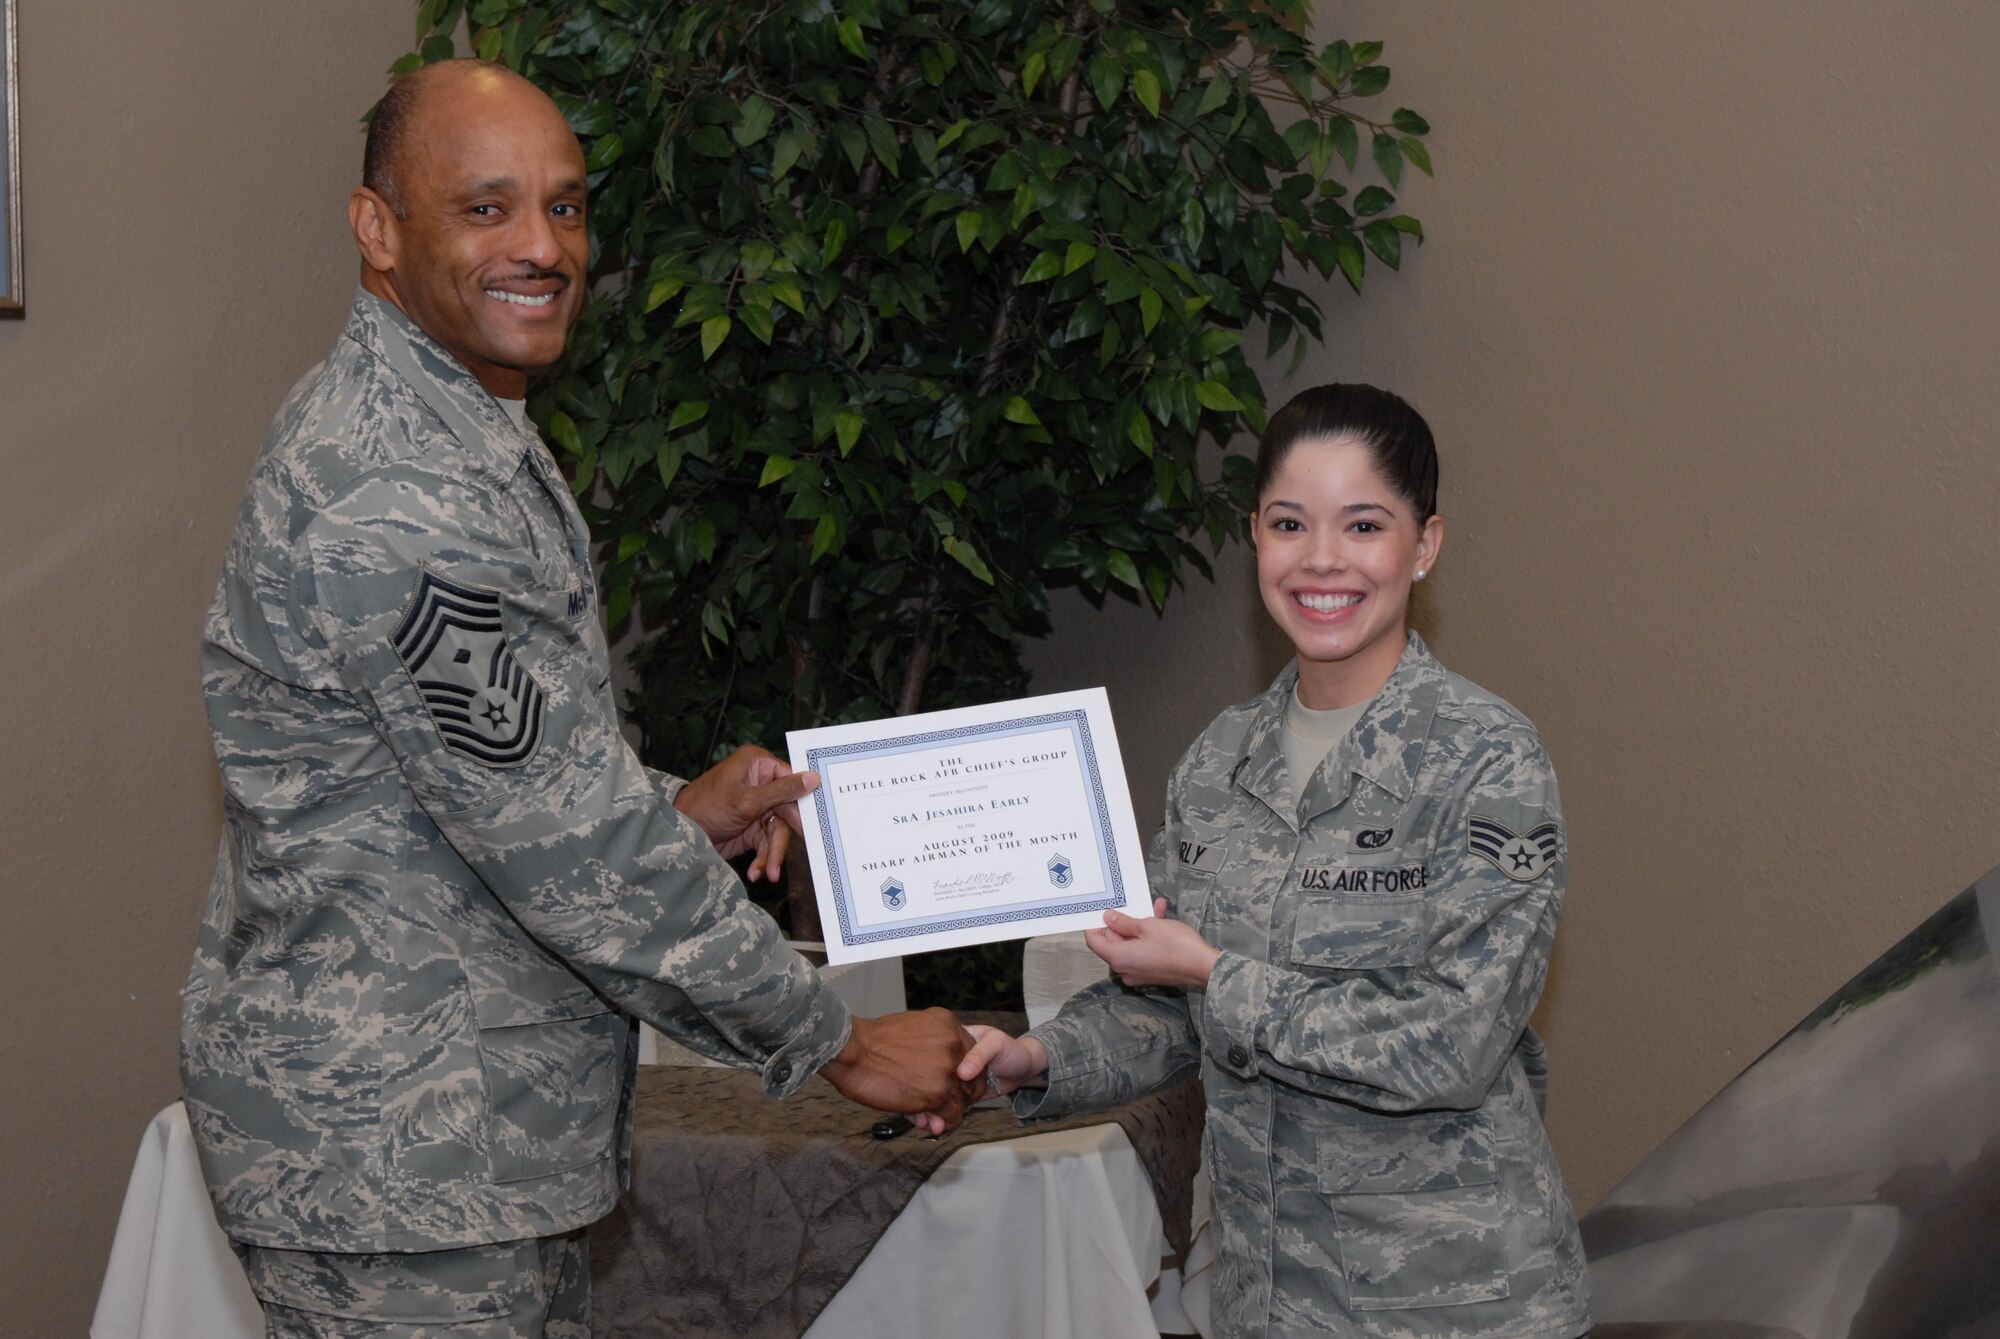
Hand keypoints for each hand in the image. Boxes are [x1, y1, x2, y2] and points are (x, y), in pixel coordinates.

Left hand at [674, 745, 817, 882]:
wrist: (678, 836)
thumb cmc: (706, 807)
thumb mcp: (747, 800)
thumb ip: (783, 791)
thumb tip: (814, 778)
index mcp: (758, 764)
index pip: (791, 780)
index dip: (802, 804)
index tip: (813, 825)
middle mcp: (760, 783)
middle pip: (787, 811)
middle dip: (781, 840)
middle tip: (783, 860)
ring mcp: (756, 807)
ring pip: (778, 832)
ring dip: (772, 854)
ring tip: (768, 874)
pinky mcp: (751, 828)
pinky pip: (766, 844)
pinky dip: (763, 859)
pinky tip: (756, 872)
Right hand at [820, 1009, 984, 1130]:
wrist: (850, 1049)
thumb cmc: (871, 1041)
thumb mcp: (913, 1032)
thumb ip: (932, 1052)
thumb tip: (939, 1078)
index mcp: (948, 1024)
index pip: (973, 1056)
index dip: (962, 1076)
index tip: (951, 1086)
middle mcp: (954, 1044)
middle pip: (973, 1079)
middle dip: (959, 1096)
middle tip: (942, 1106)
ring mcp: (947, 1068)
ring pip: (963, 1100)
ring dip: (947, 1112)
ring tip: (929, 1116)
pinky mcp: (936, 1092)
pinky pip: (951, 1115)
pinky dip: (941, 1123)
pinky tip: (926, 1121)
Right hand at [910, 1024, 1049, 1134]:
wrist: (1024, 1069)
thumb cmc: (1011, 1050)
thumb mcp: (996, 1044)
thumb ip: (979, 1055)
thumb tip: (961, 1072)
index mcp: (951, 1040)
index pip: (929, 1053)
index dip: (919, 1068)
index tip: (914, 1085)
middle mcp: (947, 1060)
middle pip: (926, 1077)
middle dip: (920, 1098)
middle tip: (920, 1116)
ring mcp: (952, 1079)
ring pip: (932, 1093)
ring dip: (927, 1110)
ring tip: (928, 1125)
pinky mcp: (959, 1095)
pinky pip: (945, 1105)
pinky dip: (939, 1115)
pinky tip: (935, 1125)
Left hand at [1084, 897, 1219, 988]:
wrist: (1204, 967)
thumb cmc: (1175, 945)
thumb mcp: (1148, 926)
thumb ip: (1124, 922)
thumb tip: (1107, 918)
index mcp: (1118, 958)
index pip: (1094, 941)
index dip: (1094, 925)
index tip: (1101, 910)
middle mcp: (1124, 969)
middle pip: (1113, 943)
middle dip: (1124, 922)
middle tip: (1133, 903)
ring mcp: (1138, 973)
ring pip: (1131, 944)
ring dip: (1141, 925)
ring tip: (1155, 906)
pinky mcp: (1151, 973)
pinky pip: (1143, 951)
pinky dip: (1149, 936)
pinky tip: (1162, 916)